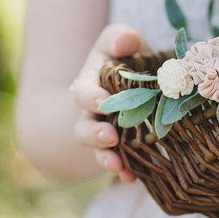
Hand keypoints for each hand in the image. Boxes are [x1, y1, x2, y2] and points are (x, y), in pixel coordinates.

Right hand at [70, 23, 148, 182]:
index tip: (103, 101)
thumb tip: (126, 39)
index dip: (92, 98)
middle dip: (96, 134)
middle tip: (111, 137)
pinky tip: (133, 179)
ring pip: (99, 150)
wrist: (126, 83)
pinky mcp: (122, 149)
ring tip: (117, 165)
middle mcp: (93, 114)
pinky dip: (126, 172)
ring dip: (106, 158)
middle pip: (85, 128)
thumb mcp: (118, 43)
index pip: (85, 93)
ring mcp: (105, 134)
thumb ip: (118, 38)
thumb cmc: (123, 58)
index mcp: (91, 86)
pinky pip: (120, 164)